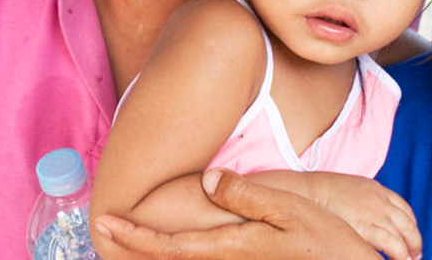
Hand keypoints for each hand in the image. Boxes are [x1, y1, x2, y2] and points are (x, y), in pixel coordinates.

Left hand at [94, 170, 381, 259]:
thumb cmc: (329, 242)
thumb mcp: (290, 209)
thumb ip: (247, 195)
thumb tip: (208, 179)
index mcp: (231, 247)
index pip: (169, 247)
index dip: (133, 237)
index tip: (103, 224)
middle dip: (134, 250)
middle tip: (103, 232)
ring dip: (156, 253)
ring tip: (129, 238)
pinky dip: (182, 254)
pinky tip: (173, 247)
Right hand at [301, 172, 421, 259]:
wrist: (306, 192)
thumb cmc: (320, 193)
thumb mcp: (350, 189)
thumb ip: (364, 201)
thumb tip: (364, 217)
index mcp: (378, 190)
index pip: (404, 210)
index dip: (410, 226)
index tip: (410, 237)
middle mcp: (381, 202)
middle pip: (408, 225)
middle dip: (414, 243)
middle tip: (415, 255)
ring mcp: (376, 215)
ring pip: (402, 239)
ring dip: (407, 254)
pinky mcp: (368, 229)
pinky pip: (392, 246)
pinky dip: (398, 255)